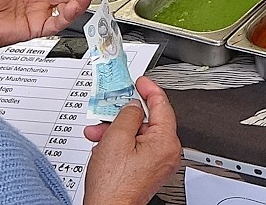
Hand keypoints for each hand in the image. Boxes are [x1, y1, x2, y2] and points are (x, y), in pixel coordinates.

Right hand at [83, 77, 181, 204]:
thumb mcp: (117, 138)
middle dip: (124, 116)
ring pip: (139, 135)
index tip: (141, 81)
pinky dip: (120, 144)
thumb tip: (133, 106)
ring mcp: (159, 163)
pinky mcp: (148, 170)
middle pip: (149, 121)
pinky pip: (137, 148)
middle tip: (109, 109)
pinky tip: (103, 147)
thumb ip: (127, 114)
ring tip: (98, 133)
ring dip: (117, 131)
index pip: (162, 105)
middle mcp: (168, 152)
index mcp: (166, 141)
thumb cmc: (113, 185)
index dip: (149, 89)